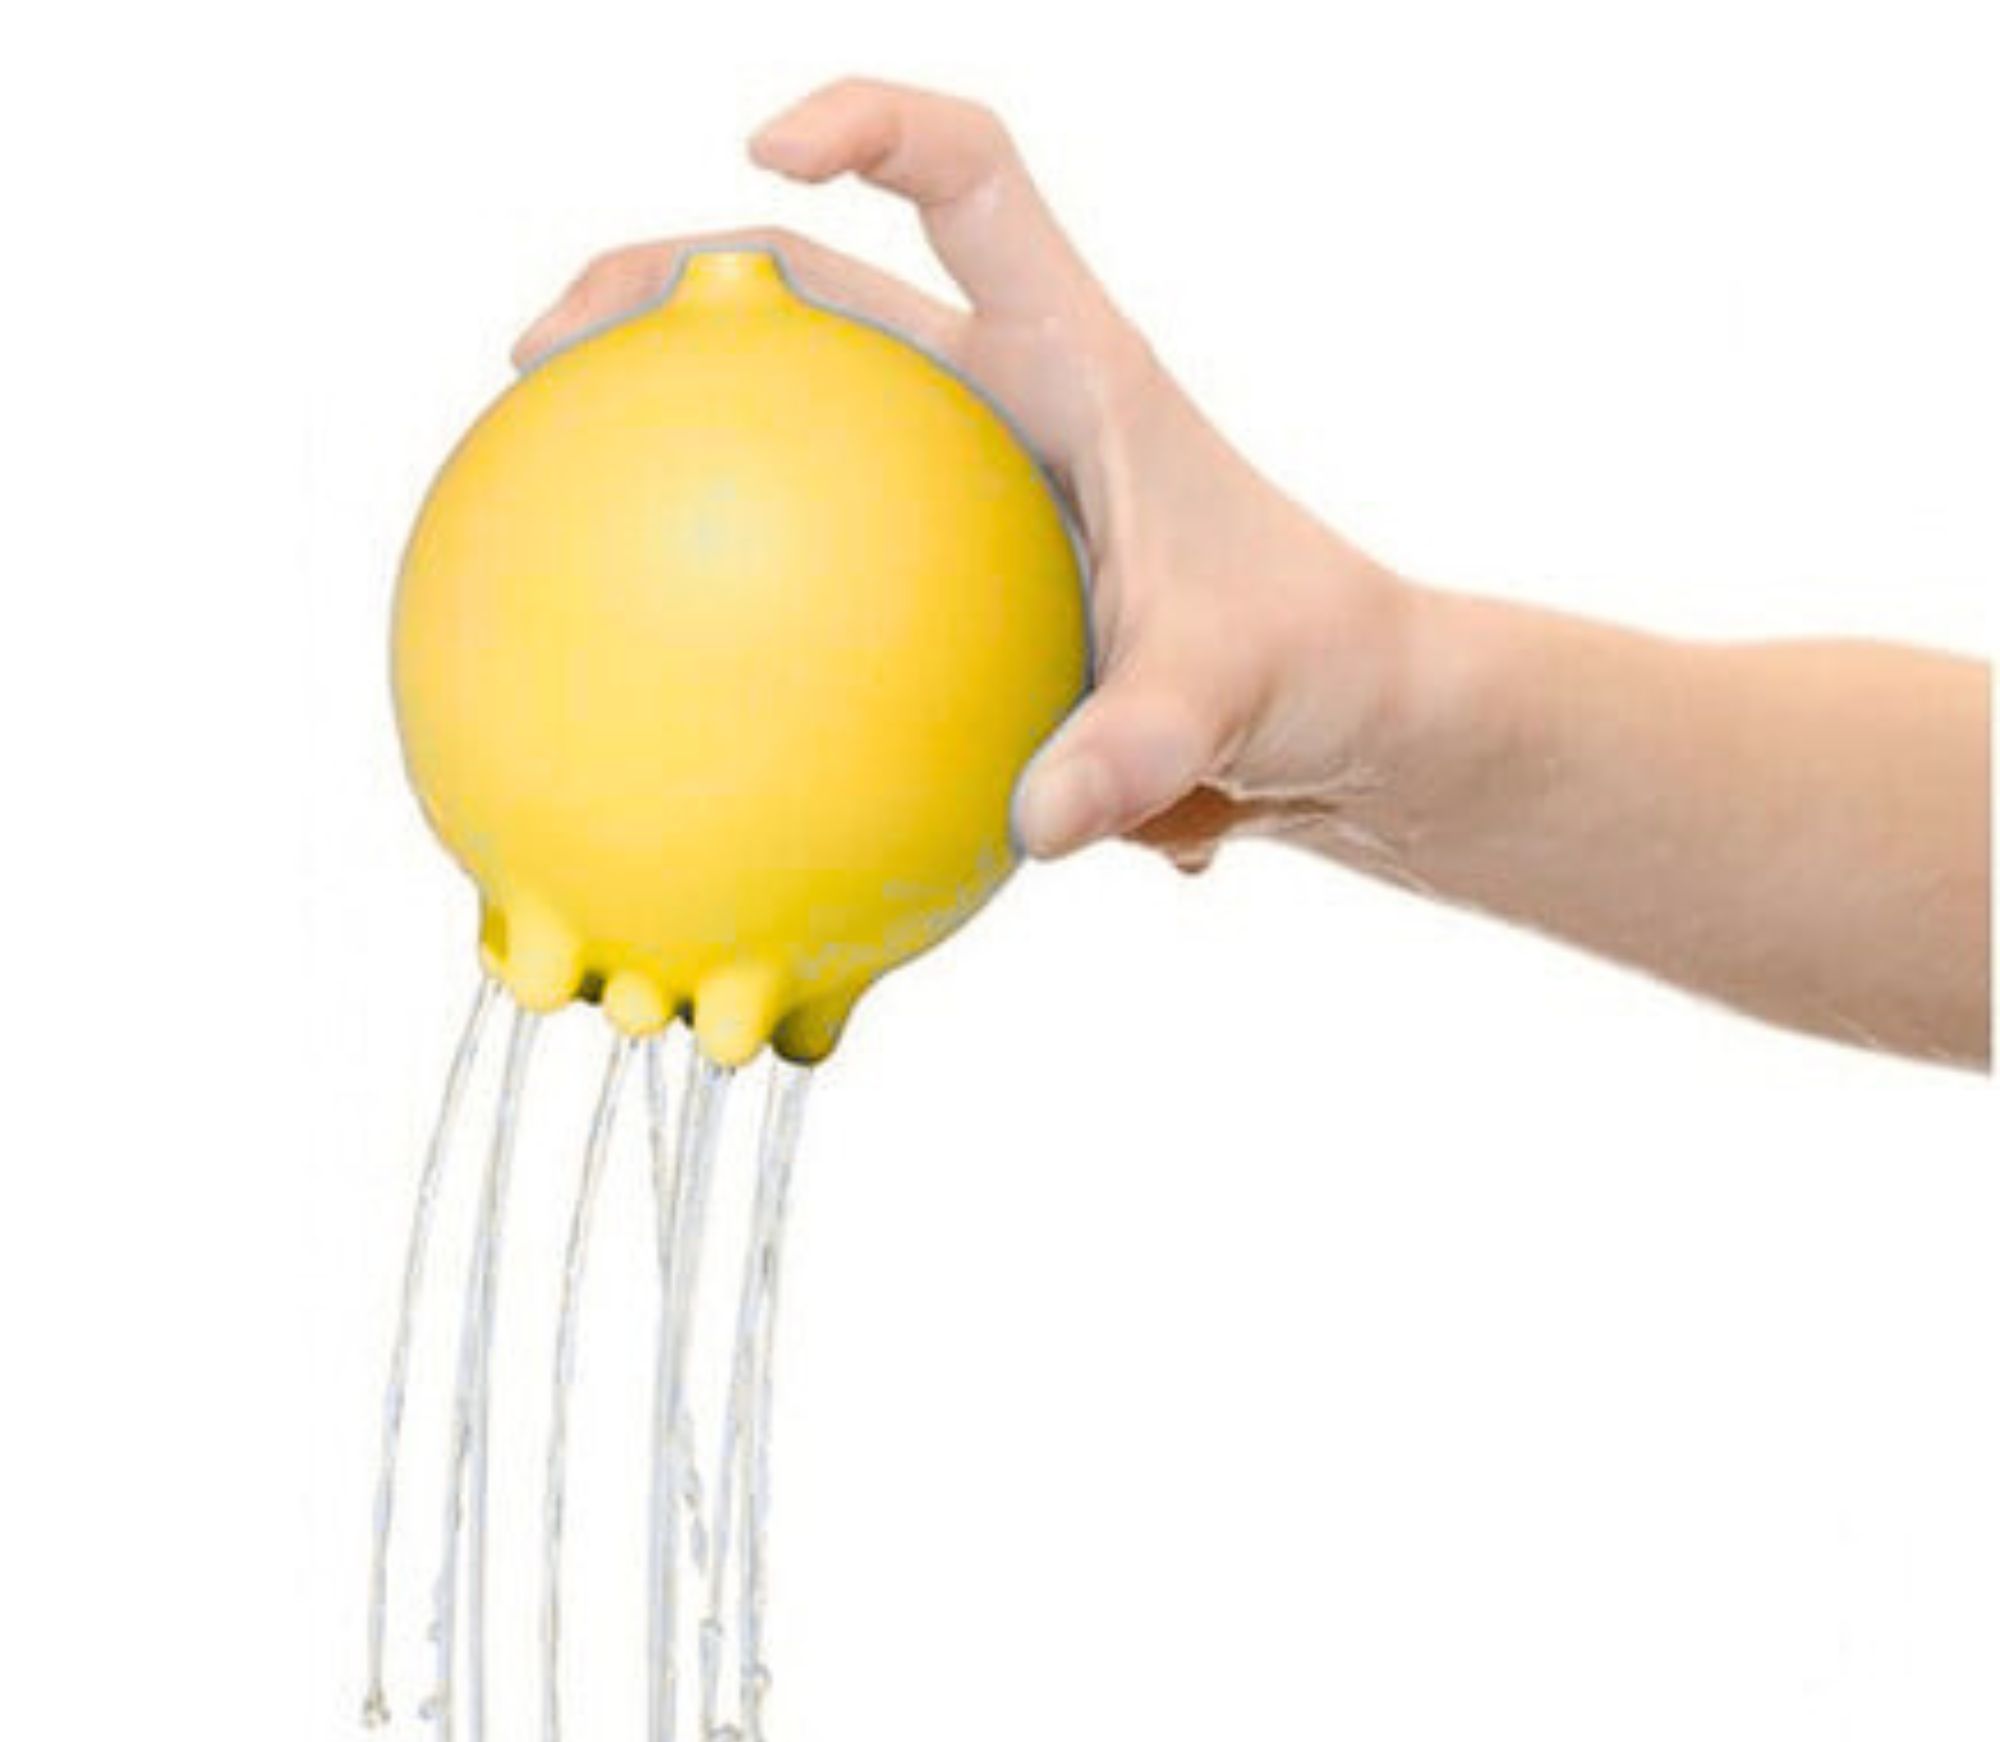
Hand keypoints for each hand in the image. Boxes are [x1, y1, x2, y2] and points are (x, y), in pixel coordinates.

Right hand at [513, 77, 1411, 872]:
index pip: (972, 180)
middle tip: (537, 359)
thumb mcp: (1234, 699)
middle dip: (665, 290)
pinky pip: (815, 582)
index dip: (872, 126)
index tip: (766, 153)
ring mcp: (961, 500)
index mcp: (1074, 369)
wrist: (1334, 730)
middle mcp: (1003, 407)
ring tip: (533, 503)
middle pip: (811, 291)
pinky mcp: (944, 594)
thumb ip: (1142, 752)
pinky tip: (653, 696)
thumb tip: (1036, 826)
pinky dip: (734, 608)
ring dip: (667, 438)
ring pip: (791, 434)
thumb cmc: (1306, 672)